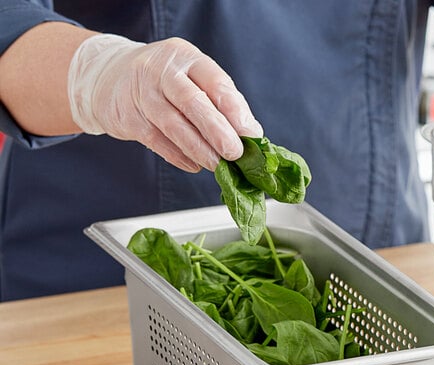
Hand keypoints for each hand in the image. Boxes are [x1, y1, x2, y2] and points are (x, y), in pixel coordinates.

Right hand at [68, 34, 262, 171]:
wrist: (109, 77)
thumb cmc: (164, 83)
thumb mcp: (192, 79)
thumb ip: (220, 103)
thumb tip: (252, 135)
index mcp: (187, 58)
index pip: (215, 82)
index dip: (235, 110)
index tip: (252, 134)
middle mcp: (163, 71)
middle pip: (193, 102)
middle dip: (218, 131)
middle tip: (235, 153)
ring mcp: (142, 93)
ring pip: (174, 124)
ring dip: (199, 149)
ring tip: (217, 165)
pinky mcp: (129, 117)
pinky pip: (157, 141)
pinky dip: (178, 156)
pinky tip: (194, 165)